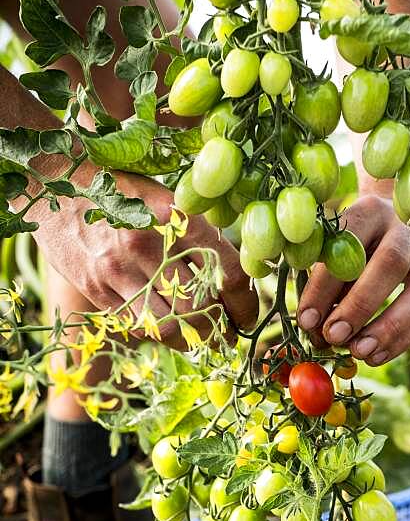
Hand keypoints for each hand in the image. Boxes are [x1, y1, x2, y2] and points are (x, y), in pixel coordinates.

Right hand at [33, 165, 257, 345]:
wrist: (52, 181)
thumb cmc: (120, 189)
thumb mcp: (165, 198)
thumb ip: (199, 236)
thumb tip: (235, 282)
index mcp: (176, 217)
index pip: (228, 274)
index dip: (246, 305)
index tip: (247, 317)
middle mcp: (148, 244)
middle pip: (202, 309)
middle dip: (220, 328)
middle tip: (226, 332)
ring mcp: (118, 269)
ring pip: (170, 327)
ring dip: (190, 338)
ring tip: (197, 335)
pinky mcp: (95, 289)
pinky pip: (139, 327)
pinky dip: (158, 333)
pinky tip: (164, 324)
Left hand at [297, 194, 409, 364]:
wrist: (393, 222)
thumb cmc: (351, 244)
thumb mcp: (331, 249)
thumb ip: (322, 281)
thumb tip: (312, 326)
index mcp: (371, 210)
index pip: (349, 243)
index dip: (325, 284)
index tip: (307, 319)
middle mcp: (408, 226)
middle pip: (391, 263)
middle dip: (360, 305)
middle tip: (334, 336)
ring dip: (391, 328)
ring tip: (361, 352)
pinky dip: (405, 338)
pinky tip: (378, 355)